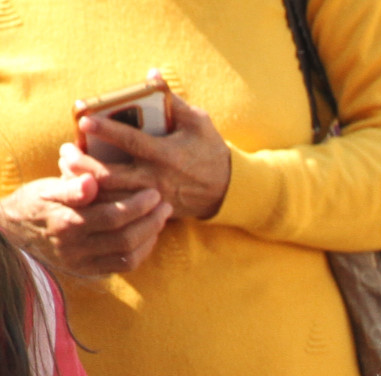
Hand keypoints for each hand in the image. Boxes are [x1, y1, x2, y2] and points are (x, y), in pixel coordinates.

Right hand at [0, 171, 169, 276]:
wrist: (15, 232)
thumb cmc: (34, 202)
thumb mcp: (47, 188)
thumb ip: (71, 187)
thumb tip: (91, 182)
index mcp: (66, 222)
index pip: (112, 216)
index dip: (137, 205)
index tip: (153, 193)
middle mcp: (76, 247)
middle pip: (125, 238)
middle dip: (150, 222)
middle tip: (165, 206)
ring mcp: (84, 263)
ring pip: (128, 256)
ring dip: (150, 238)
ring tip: (160, 219)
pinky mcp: (89, 271)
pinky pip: (123, 266)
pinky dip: (141, 252)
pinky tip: (148, 236)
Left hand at [75, 86, 231, 222]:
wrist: (229, 191)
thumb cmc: (211, 152)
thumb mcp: (198, 123)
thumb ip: (172, 100)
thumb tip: (151, 75)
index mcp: (167, 155)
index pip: (131, 142)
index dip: (106, 130)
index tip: (83, 119)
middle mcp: (157, 179)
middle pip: (111, 177)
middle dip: (84, 164)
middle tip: (66, 150)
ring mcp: (154, 199)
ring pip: (112, 196)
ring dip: (87, 182)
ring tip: (70, 166)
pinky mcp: (154, 210)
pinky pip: (122, 208)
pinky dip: (101, 198)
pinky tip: (86, 185)